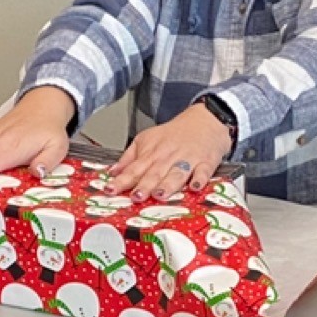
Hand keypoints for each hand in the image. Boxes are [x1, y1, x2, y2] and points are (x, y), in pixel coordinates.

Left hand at [105, 104, 232, 200]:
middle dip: (144, 186)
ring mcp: (187, 160)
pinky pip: (203, 172)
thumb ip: (129, 157)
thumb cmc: (175, 134)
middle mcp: (168, 157)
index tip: (110, 190)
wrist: (204, 120)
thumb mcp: (147, 139)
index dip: (121, 181)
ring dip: (168, 185)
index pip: (133, 169)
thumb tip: (113, 172)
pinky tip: (195, 187)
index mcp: (151, 153)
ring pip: (176, 174)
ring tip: (160, 195)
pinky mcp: (206, 162)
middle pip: (154, 174)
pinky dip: (199, 179)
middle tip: (136, 197)